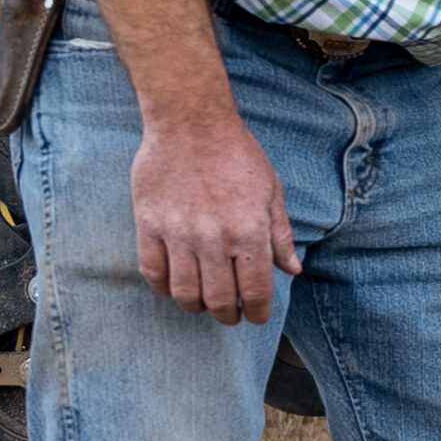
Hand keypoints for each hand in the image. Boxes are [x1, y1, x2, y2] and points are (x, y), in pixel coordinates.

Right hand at [130, 114, 302, 324]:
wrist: (191, 123)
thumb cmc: (237, 154)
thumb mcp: (272, 191)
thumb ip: (281, 235)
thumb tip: (292, 270)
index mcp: (249, 231)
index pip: (255, 290)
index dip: (257, 311)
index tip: (256, 317)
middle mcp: (214, 238)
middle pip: (219, 298)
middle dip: (228, 315)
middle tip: (230, 316)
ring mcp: (178, 233)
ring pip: (184, 292)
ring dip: (196, 306)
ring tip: (203, 305)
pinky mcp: (148, 224)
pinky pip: (152, 271)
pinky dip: (163, 287)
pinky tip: (173, 287)